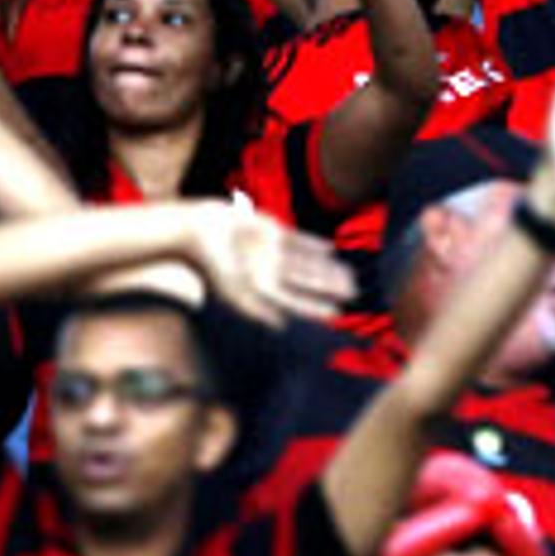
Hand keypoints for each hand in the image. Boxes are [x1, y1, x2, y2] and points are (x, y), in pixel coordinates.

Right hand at [182, 198, 359, 324]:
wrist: (199, 231)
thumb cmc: (213, 265)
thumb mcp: (234, 291)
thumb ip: (258, 309)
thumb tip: (282, 326)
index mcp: (262, 290)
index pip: (296, 302)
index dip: (316, 308)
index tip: (338, 314)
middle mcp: (270, 272)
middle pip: (306, 282)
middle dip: (329, 288)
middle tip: (356, 292)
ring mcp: (272, 251)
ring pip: (306, 262)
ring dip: (327, 268)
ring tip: (349, 275)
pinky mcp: (271, 230)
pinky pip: (298, 239)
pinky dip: (314, 244)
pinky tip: (331, 248)